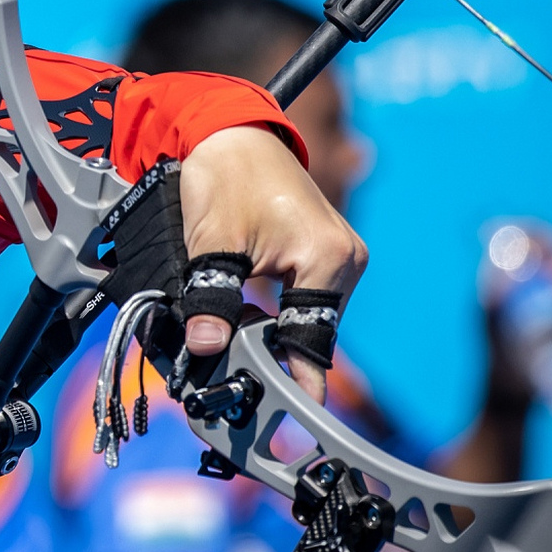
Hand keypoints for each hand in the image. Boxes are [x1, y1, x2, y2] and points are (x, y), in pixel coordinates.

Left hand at [176, 124, 366, 402]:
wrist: (232, 132)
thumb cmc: (226, 176)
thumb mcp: (211, 244)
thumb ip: (212, 300)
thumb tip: (206, 350)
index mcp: (327, 259)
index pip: (310, 342)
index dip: (287, 383)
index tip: (273, 419)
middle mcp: (345, 260)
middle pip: (309, 335)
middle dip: (272, 361)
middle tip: (231, 386)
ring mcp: (339, 257)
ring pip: (304, 320)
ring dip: (271, 339)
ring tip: (230, 356)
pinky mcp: (324, 253)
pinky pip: (302, 300)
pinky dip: (274, 317)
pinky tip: (244, 328)